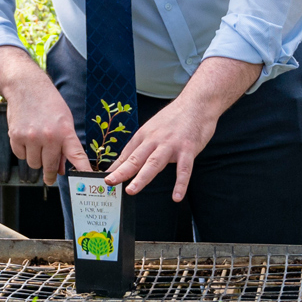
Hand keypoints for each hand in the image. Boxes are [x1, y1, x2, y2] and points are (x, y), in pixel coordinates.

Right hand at [2, 75, 88, 184]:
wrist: (26, 86)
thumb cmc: (48, 103)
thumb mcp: (64, 121)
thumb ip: (64, 146)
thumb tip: (60, 170)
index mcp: (65, 131)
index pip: (77, 156)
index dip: (82, 170)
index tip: (87, 180)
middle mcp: (48, 136)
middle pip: (49, 167)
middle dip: (50, 174)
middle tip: (50, 178)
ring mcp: (30, 137)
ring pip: (34, 164)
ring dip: (36, 159)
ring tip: (36, 144)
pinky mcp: (15, 137)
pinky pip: (20, 156)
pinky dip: (23, 151)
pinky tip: (26, 137)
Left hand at [104, 94, 218, 199]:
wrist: (196, 104)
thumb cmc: (174, 119)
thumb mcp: (153, 129)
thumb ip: (140, 147)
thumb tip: (122, 163)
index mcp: (145, 135)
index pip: (127, 154)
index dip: (116, 167)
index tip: (104, 180)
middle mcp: (155, 139)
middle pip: (136, 158)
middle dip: (122, 171)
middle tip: (110, 182)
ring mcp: (171, 144)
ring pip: (154, 163)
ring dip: (142, 177)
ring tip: (132, 190)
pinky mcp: (188, 149)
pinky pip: (184, 169)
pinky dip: (180, 184)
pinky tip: (176, 197)